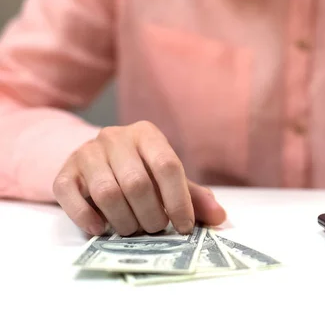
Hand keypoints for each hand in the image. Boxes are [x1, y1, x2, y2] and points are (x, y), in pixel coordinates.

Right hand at [52, 120, 226, 235]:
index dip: (179, 201)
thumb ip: (193, 197)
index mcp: (146, 134)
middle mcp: (114, 137)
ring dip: (124, 221)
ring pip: (107, 193)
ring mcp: (86, 153)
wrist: (97, 163)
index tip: (184, 227)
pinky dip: (88, 219)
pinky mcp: (64, 172)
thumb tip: (219, 217)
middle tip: (156, 229)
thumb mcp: (168, 180)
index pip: (168, 166)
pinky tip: (101, 229)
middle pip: (137, 183)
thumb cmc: (140, 172)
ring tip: (133, 229)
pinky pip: (71, 197)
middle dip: (151, 216)